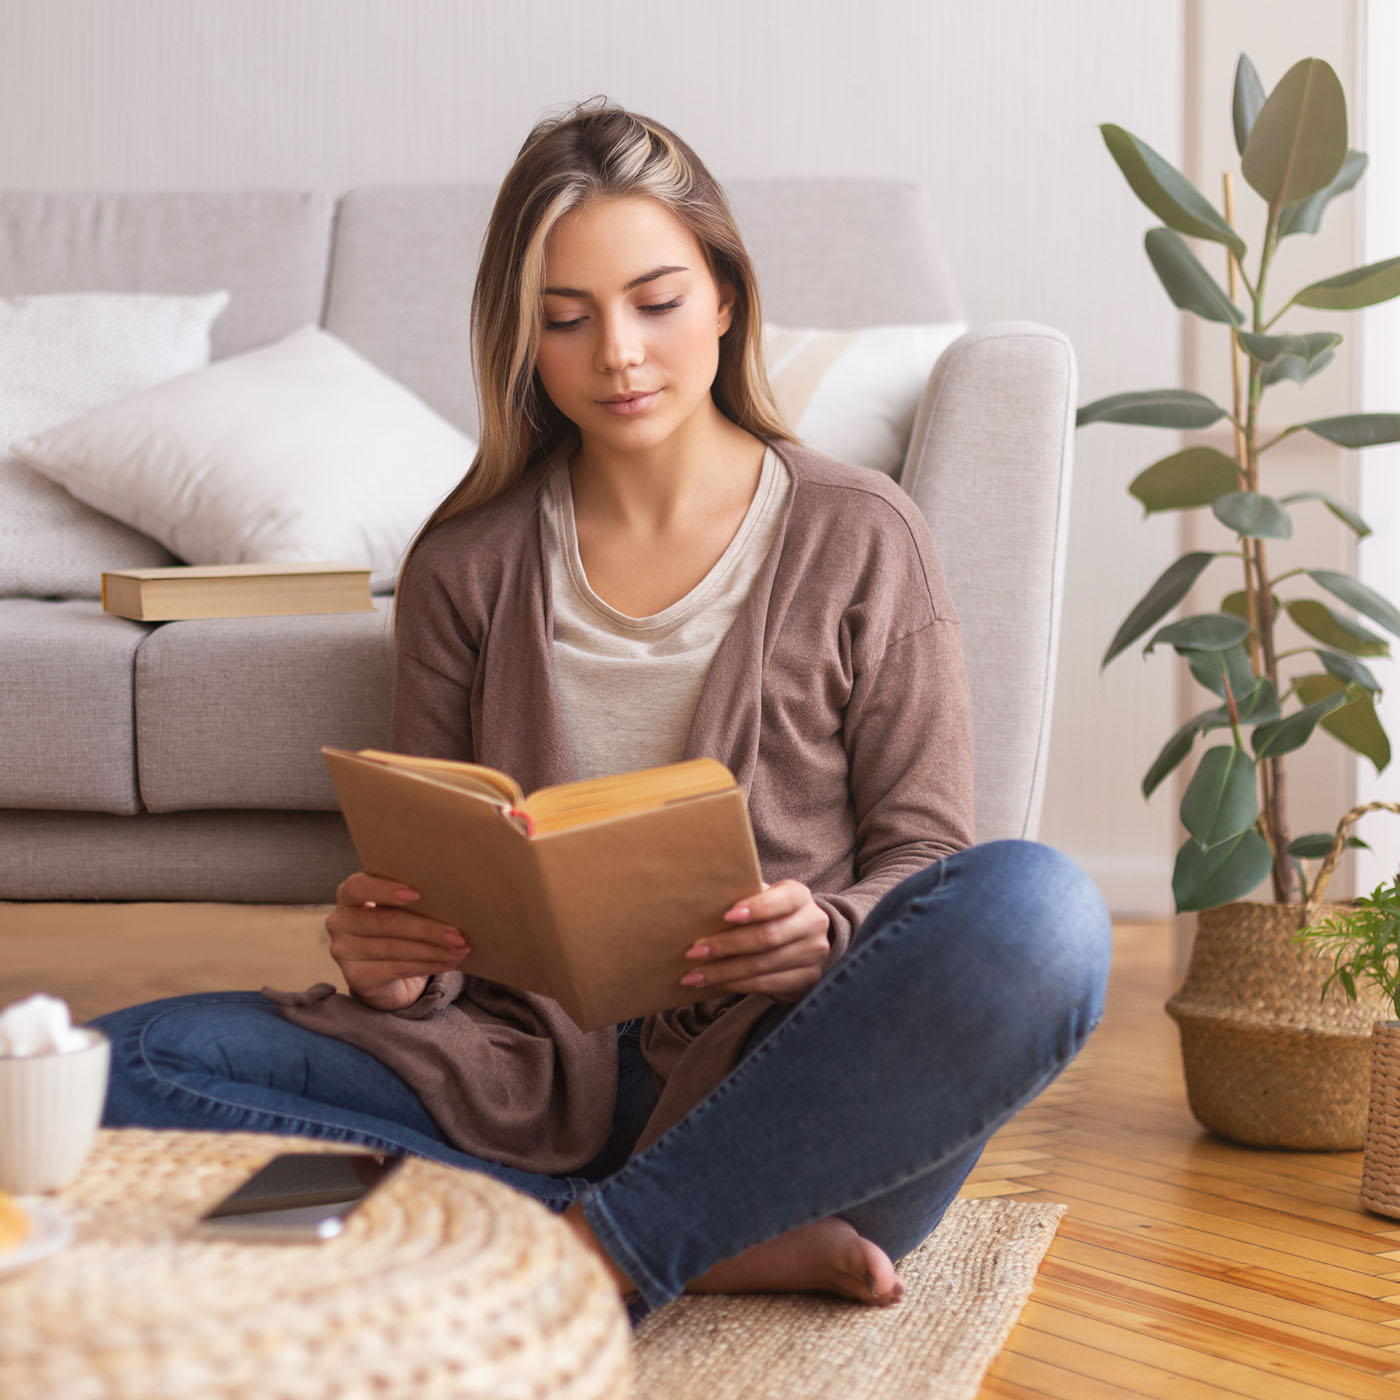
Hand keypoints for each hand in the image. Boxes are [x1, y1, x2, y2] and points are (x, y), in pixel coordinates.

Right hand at [326, 873, 469, 1010]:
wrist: (385, 975)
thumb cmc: (396, 930)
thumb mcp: (399, 909)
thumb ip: (411, 901)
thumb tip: (453, 900)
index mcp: (349, 896)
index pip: (358, 887)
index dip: (385, 890)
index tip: (417, 894)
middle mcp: (340, 922)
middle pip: (385, 922)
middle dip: (426, 929)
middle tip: (458, 935)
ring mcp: (344, 951)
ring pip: (394, 948)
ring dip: (433, 950)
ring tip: (460, 950)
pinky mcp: (356, 977)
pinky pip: (396, 968)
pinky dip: (427, 965)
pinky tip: (448, 963)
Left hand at [678, 880, 830, 1003]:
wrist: (802, 940)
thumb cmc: (770, 914)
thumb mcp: (763, 899)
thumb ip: (743, 897)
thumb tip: (704, 903)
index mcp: (799, 896)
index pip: (782, 901)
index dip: (756, 908)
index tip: (726, 915)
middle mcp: (812, 924)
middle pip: (767, 937)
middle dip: (726, 945)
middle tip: (694, 952)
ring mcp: (812, 954)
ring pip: (762, 966)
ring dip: (723, 972)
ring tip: (694, 975)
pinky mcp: (806, 980)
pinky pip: (765, 985)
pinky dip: (735, 985)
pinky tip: (714, 984)